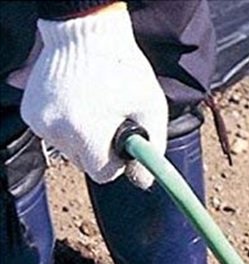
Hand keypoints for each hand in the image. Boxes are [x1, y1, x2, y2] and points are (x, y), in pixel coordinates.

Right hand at [20, 3, 166, 188]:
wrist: (86, 32)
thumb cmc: (124, 70)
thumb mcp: (151, 108)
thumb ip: (153, 150)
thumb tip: (143, 182)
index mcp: (86, 132)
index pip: (103, 174)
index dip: (117, 160)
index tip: (122, 140)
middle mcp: (57, 129)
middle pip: (85, 164)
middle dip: (99, 149)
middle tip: (109, 120)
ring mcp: (40, 121)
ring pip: (69, 150)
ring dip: (82, 137)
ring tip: (92, 106)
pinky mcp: (30, 112)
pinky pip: (54, 134)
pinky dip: (66, 125)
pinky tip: (75, 102)